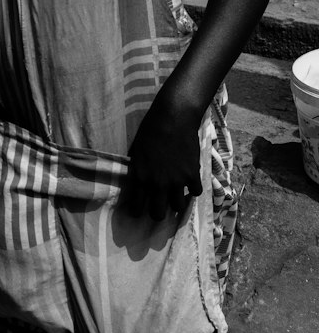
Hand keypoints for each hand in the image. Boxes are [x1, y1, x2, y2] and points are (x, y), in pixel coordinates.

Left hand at [120, 99, 202, 221]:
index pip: (137, 207)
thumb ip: (138, 169)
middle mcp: (158, 184)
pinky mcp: (193, 175)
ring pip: (178, 207)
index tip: (139, 212)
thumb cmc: (150, 130)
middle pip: (158, 215)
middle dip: (158, 213)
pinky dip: (193, 189)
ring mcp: (177, 181)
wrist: (173, 118)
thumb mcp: (136, 150)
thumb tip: (137, 181)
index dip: (137, 212)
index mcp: (141, 177)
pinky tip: (190, 182)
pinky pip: (196, 193)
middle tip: (160, 208)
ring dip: (177, 202)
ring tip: (176, 195)